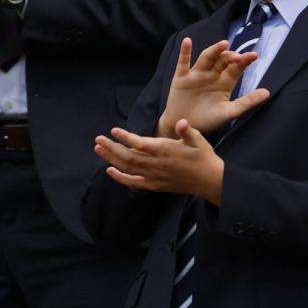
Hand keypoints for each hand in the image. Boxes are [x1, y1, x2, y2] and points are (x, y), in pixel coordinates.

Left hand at [96, 120, 225, 203]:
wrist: (209, 181)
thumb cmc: (203, 156)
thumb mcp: (198, 140)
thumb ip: (187, 131)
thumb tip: (182, 122)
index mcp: (166, 151)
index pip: (142, 144)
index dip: (126, 138)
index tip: (113, 131)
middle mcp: (157, 164)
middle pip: (129, 157)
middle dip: (112, 148)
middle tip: (98, 139)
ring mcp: (154, 176)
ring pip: (129, 168)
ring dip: (112, 159)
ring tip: (99, 149)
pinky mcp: (155, 185)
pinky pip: (134, 182)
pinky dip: (120, 178)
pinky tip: (109, 171)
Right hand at [157, 37, 269, 137]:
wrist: (185, 128)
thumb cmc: (208, 120)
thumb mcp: (229, 112)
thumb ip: (247, 102)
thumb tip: (267, 92)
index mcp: (225, 82)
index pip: (236, 68)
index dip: (244, 60)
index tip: (254, 55)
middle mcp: (212, 74)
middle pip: (222, 60)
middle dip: (230, 56)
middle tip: (238, 56)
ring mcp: (196, 75)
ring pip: (206, 58)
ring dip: (214, 50)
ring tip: (223, 44)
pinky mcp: (181, 78)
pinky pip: (183, 63)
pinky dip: (185, 52)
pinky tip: (187, 41)